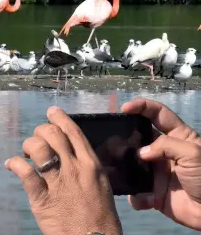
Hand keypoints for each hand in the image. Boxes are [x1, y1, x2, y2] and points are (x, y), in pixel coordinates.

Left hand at [5, 106, 122, 234]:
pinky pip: (24, 172)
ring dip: (28, 146)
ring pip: (37, 148)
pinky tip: (11, 164)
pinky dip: (14, 164)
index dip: (59, 118)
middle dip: (41, 131)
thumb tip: (73, 153)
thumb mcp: (101, 185)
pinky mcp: (42, 198)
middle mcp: (74, 168)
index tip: (52, 112)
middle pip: (52, 134)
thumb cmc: (101, 218)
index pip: (73, 131)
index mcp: (91, 164)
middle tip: (37, 139)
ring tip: (27, 154)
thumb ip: (87, 167)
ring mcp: (58, 182)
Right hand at [122, 98, 200, 229]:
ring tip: (120, 170)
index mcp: (178, 137)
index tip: (125, 108)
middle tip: (114, 139)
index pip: (158, 114)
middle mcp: (164, 152)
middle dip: (126, 136)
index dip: (142, 106)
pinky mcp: (153, 192)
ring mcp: (157, 172)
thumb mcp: (193, 153)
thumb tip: (141, 152)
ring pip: (132, 163)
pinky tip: (145, 198)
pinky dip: (136, 196)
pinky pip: (136, 192)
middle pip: (139, 137)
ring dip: (125, 167)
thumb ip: (165, 145)